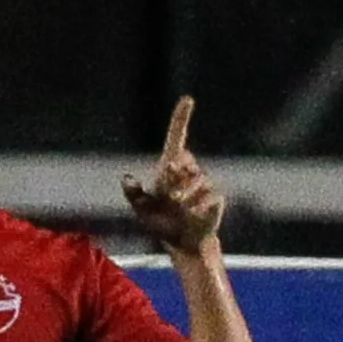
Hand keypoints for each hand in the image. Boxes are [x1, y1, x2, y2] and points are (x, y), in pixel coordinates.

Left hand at [122, 97, 223, 254]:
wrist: (183, 242)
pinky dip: (198, 205)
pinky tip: (193, 214)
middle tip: (170, 196)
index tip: (187, 99)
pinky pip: (210, 195)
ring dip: (186, 194)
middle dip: (175, 177)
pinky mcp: (216, 197)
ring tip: (179, 206)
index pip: (177, 137)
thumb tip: (126, 178)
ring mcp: (204, 183)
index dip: (181, 118)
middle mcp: (189, 170)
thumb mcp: (143, 210)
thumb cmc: (161, 223)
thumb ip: (135, 194)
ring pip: (198, 179)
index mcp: (170, 168)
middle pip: (184, 161)